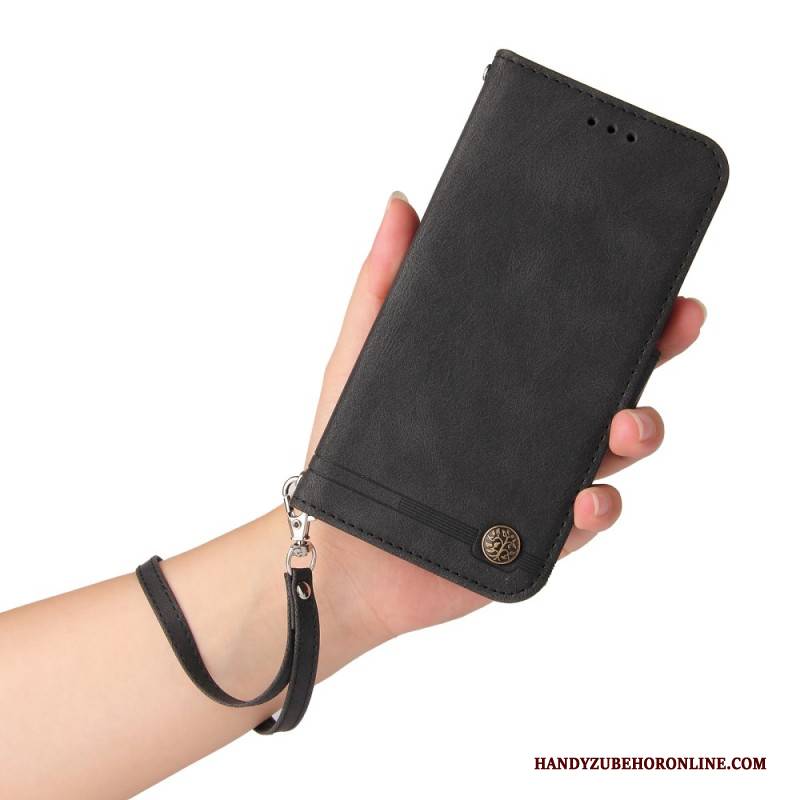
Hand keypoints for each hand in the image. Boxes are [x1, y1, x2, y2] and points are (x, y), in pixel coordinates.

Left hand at [310, 192, 706, 645]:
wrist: (340, 552)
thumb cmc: (348, 455)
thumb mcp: (359, 357)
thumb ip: (381, 285)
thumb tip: (402, 203)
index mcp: (500, 379)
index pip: (570, 332)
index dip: (618, 301)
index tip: (651, 267)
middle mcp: (531, 424)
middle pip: (613, 379)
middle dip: (656, 349)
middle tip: (679, 319)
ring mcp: (540, 478)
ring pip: (616, 448)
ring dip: (641, 428)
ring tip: (626, 421)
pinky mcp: (538, 534)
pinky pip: (587, 520)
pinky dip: (599, 508)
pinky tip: (585, 498)